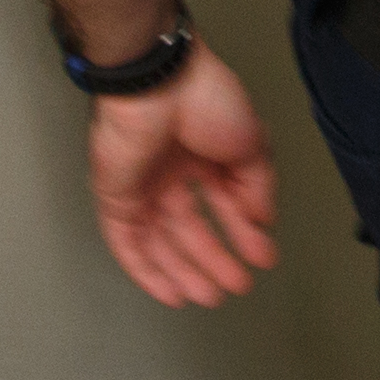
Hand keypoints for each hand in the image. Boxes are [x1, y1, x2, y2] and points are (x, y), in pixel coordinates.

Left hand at [89, 44, 279, 307]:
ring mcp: (141, 184)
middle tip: (236, 284)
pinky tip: (170, 292)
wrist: (158, 83)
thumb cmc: (202, 96)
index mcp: (201, 151)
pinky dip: (148, 271)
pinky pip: (128, 242)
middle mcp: (170, 170)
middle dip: (215, 258)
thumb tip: (263, 220)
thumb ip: (257, 186)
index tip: (262, 256)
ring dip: (185, 271)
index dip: (243, 232)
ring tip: (210, 296)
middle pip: (192, 228)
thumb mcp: (250, 143)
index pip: (223, 202)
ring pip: (162, 241)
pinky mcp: (115, 196)